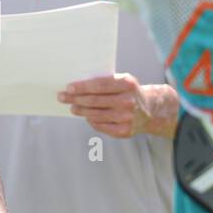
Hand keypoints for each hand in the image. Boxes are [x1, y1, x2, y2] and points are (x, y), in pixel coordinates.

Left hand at [58, 74, 178, 138]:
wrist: (149, 110)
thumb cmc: (128, 92)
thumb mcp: (122, 81)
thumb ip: (104, 82)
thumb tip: (76, 87)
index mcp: (127, 84)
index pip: (100, 86)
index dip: (82, 87)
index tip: (69, 87)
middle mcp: (128, 101)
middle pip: (95, 101)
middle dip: (75, 99)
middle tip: (62, 97)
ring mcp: (126, 118)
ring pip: (95, 115)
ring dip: (80, 111)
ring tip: (72, 107)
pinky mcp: (124, 131)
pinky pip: (100, 126)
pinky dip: (91, 120)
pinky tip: (86, 116)